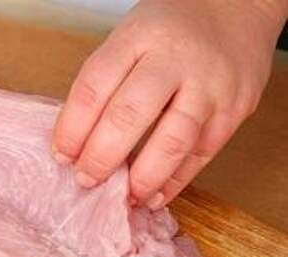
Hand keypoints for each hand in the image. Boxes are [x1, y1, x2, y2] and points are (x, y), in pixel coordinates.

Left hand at [52, 0, 287, 208]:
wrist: (237, 8)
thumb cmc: (169, 31)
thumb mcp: (129, 39)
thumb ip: (107, 84)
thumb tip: (78, 145)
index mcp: (138, 38)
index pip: (94, 87)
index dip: (72, 128)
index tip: (61, 156)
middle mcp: (176, 59)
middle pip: (129, 115)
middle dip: (101, 156)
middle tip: (86, 180)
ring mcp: (210, 85)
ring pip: (171, 141)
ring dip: (143, 177)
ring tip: (124, 197)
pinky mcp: (236, 109)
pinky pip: (201, 155)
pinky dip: (175, 181)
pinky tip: (154, 196)